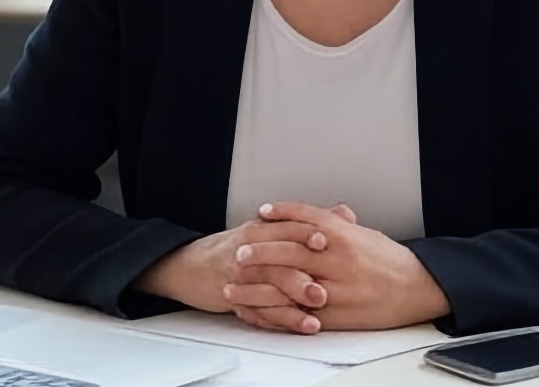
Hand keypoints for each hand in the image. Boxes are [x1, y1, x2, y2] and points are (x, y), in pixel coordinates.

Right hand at [134, 217, 332, 332]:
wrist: (193, 265)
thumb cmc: (240, 246)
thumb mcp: (270, 227)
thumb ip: (309, 222)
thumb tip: (345, 214)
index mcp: (261, 230)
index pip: (286, 228)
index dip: (306, 233)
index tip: (327, 241)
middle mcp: (250, 252)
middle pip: (277, 262)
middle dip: (302, 276)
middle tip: (326, 288)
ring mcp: (241, 278)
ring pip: (268, 290)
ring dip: (294, 303)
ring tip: (317, 312)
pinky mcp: (236, 300)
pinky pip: (259, 312)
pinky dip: (282, 320)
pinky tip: (301, 324)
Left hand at [238, 202, 451, 330]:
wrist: (416, 289)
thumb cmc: (391, 261)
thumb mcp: (366, 234)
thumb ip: (339, 225)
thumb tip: (320, 214)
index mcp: (346, 236)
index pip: (307, 219)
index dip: (282, 213)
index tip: (262, 212)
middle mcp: (339, 259)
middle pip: (291, 250)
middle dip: (262, 249)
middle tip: (240, 248)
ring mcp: (336, 288)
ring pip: (288, 283)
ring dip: (258, 283)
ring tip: (237, 280)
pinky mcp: (334, 314)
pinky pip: (296, 312)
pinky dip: (273, 310)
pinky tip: (257, 307)